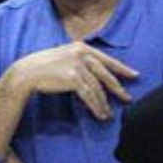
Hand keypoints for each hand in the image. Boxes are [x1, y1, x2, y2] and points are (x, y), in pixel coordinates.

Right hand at [12, 42, 137, 120]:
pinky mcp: (74, 79)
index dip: (122, 68)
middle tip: (128, 98)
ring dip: (104, 103)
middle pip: (106, 74)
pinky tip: (100, 114)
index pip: (107, 60)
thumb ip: (79, 60)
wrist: (27, 72)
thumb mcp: (64, 56)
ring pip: (98, 88)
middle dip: (118, 88)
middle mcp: (82, 54)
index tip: (134, 75)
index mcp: (82, 47)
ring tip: (108, 114)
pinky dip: (96, 107)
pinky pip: (90, 96)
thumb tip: (95, 74)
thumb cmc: (43, 66)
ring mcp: (78, 66)